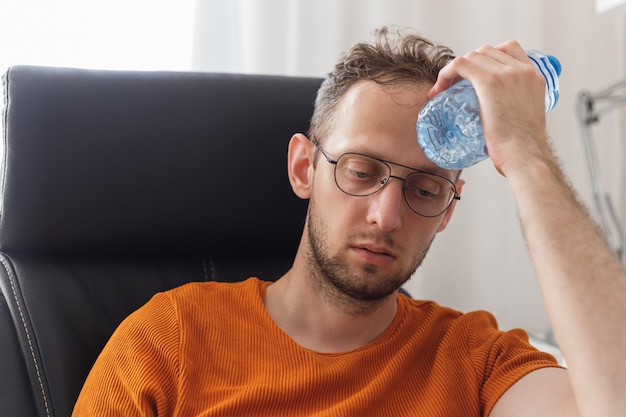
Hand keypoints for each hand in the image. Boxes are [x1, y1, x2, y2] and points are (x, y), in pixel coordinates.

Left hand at [429, 41, 551, 176]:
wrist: (526, 157)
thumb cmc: (523, 149)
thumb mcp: (524, 119)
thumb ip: (515, 108)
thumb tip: (499, 116)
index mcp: (534, 76)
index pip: (508, 49)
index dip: (486, 59)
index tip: (474, 76)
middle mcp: (522, 70)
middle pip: (486, 51)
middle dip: (468, 64)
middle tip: (455, 86)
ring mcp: (507, 73)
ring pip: (472, 56)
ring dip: (454, 70)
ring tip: (444, 89)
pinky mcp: (490, 82)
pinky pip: (460, 65)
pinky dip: (446, 74)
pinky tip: (439, 90)